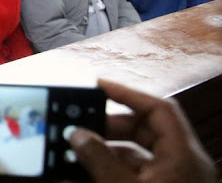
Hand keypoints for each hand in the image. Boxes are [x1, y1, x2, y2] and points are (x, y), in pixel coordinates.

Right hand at [68, 79, 215, 182]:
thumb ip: (100, 160)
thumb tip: (77, 134)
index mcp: (183, 155)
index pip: (159, 108)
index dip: (128, 93)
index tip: (99, 85)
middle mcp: (180, 164)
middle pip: (143, 128)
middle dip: (108, 125)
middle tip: (80, 123)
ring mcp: (170, 181)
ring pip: (134, 153)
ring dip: (103, 150)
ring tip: (75, 150)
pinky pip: (131, 173)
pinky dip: (107, 169)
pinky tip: (81, 172)